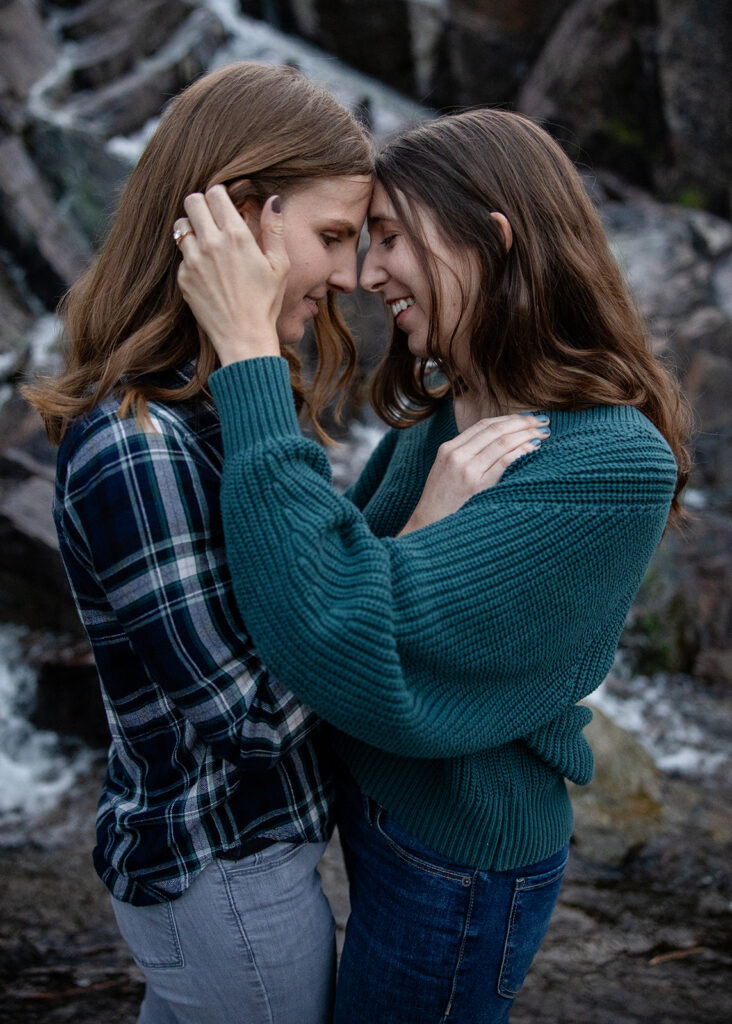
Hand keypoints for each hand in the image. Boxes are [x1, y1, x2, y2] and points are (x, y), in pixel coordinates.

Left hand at [175, 187, 287, 363]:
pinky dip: (190, 256)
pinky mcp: (184, 278)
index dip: (220, 195)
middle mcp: (210, 244)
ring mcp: (193, 261)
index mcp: (236, 236)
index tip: (224, 204)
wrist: (243, 337)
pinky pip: (181, 255)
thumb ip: (274, 228)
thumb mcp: (280, 265)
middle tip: (212, 218)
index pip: (215, 194)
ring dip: (192, 228)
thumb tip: (272, 200)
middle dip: (202, 205)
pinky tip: (206, 270)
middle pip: (192, 201)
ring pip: (180, 225)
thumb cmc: (266, 302)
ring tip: (206, 241)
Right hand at [398, 414, 549, 534]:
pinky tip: (534, 449)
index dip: (508, 419)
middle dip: (522, 423)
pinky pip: (505, 462)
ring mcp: (467, 471)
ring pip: (503, 443)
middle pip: (495, 430)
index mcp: (448, 449)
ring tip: (543, 434)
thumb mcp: (446, 472)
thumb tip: (501, 443)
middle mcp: (457, 456)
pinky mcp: (477, 486)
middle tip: (543, 422)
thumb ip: (466, 455)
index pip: (483, 425)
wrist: (428, 528)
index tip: (526, 418)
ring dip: (527, 435)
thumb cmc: (442, 504)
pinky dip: (521, 452)